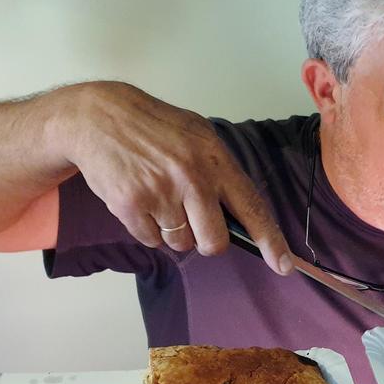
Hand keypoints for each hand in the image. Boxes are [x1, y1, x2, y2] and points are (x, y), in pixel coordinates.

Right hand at [54, 81, 292, 274]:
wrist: (99, 117)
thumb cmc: (154, 127)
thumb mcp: (197, 135)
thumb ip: (220, 172)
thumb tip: (239, 217)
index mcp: (215, 159)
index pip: (252, 208)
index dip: (271, 241)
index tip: (284, 266)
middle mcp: (192, 179)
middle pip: (214, 242)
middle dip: (206, 241)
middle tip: (193, 222)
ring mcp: (161, 193)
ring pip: (181, 243)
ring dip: (173, 231)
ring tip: (159, 198)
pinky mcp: (132, 206)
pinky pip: (152, 241)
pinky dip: (148, 229)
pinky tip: (140, 200)